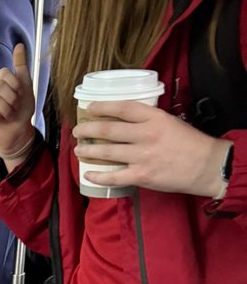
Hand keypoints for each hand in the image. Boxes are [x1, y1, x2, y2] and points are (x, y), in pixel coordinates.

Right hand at [0, 43, 36, 164]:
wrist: (20, 131)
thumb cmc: (22, 110)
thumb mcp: (26, 85)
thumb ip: (21, 65)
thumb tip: (19, 45)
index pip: (3, 73)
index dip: (15, 86)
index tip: (19, 96)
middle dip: (11, 99)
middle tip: (13, 107)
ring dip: (5, 108)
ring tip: (7, 114)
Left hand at [73, 103, 232, 196]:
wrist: (206, 166)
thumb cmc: (189, 143)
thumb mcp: (170, 121)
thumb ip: (148, 120)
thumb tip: (125, 120)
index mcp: (154, 118)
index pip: (123, 108)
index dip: (103, 107)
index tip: (90, 108)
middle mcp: (146, 135)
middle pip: (109, 130)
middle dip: (89, 129)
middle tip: (78, 131)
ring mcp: (142, 156)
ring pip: (108, 152)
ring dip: (89, 150)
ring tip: (78, 149)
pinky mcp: (142, 176)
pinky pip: (114, 176)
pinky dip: (98, 175)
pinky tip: (88, 173)